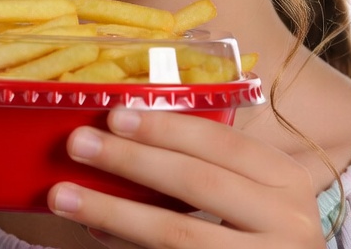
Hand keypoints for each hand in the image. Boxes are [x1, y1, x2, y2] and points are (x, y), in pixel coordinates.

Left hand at [47, 108, 323, 247]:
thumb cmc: (263, 232)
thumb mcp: (256, 194)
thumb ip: (210, 165)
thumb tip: (125, 133)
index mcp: (287, 180)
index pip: (222, 142)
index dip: (167, 127)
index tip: (115, 114)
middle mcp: (286, 220)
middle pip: (197, 182)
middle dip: (132, 160)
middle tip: (78, 144)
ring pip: (177, 233)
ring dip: (114, 211)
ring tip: (63, 196)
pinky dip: (127, 245)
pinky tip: (96, 231)